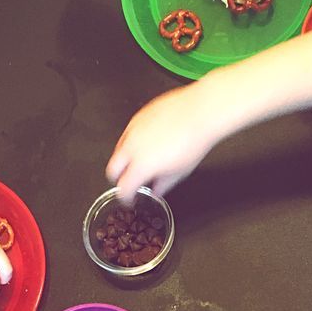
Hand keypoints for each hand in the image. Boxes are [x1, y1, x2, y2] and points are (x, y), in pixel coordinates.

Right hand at [106, 84, 216, 202]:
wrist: (199, 113)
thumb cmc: (193, 140)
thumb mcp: (179, 172)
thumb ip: (162, 185)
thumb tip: (156, 190)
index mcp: (141, 166)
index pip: (123, 188)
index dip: (126, 197)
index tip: (130, 198)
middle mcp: (132, 147)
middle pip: (112, 169)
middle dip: (118, 178)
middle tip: (130, 181)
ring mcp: (132, 130)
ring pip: (118, 150)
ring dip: (124, 160)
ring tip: (140, 162)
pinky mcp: (137, 117)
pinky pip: (127, 133)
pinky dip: (131, 143)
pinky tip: (146, 144)